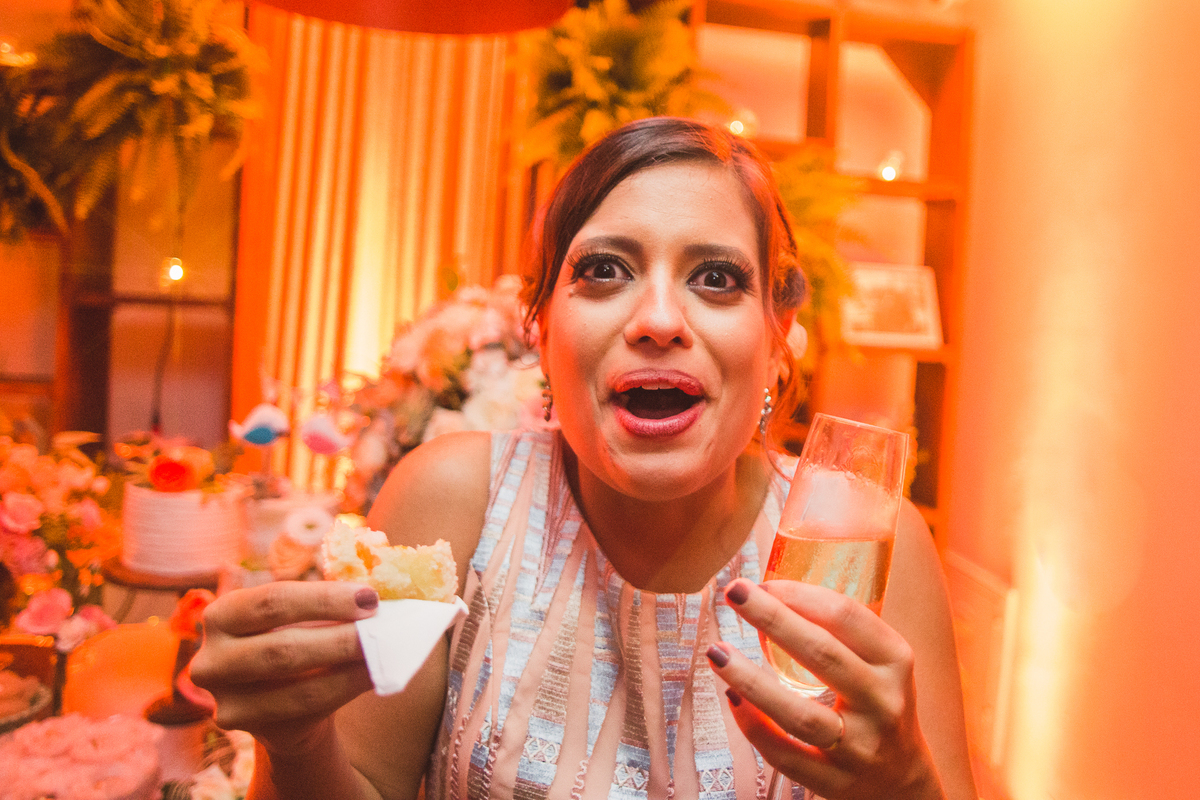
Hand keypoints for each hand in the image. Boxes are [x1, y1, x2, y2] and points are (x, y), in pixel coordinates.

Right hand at [189, 581, 379, 755]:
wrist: (283, 700)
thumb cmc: (295, 639)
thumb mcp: (299, 617)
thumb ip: (325, 606)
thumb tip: (374, 600)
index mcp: (221, 614)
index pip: (272, 601)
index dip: (324, 599)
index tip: (369, 598)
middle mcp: (211, 659)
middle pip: (282, 648)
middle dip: (340, 639)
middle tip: (382, 630)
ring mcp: (225, 700)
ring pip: (299, 689)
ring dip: (350, 671)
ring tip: (384, 656)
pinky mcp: (248, 729)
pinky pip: (307, 711)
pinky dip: (347, 691)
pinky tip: (374, 677)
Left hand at [706, 578, 944, 799]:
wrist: (901, 779)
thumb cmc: (874, 701)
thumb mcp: (878, 661)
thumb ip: (837, 630)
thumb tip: (766, 590)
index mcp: (895, 661)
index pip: (846, 617)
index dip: (799, 594)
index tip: (761, 581)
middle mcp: (883, 703)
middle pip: (822, 654)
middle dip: (773, 619)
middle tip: (734, 592)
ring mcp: (860, 747)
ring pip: (800, 714)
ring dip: (752, 680)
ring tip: (716, 651)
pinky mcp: (836, 782)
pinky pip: (786, 755)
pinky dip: (754, 727)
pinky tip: (730, 698)